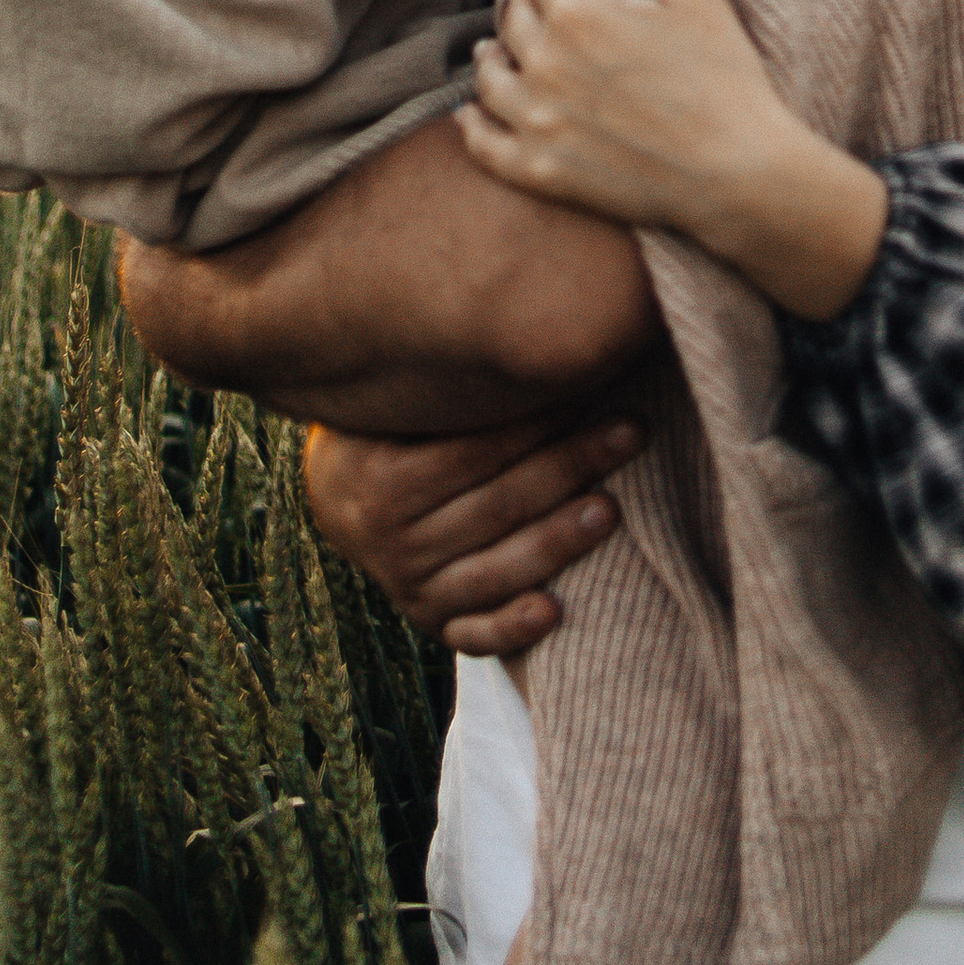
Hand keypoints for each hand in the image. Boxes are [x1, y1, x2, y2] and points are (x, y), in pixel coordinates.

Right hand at [301, 405, 644, 654]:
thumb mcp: (393, 404)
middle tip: (630, 431)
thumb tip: (527, 329)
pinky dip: (511, 628)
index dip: (538, 418)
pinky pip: (473, 635)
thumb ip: (446, 384)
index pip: (473, 450)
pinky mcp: (431, 623)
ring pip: (494, 570)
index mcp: (380, 479)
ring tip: (609, 509)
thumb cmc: (386, 429)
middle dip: (569, 466)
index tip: (593, 384)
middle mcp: (390, 540)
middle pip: (496, 505)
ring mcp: (410, 587)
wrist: (332, 496)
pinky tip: (553, 611)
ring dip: (556, 542)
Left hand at [461, 0, 890, 320]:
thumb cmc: (724, 74)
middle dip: (530, 1)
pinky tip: (469, 112)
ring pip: (489, 73)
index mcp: (577, 12)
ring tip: (499, 48)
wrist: (739, 172)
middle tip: (548, 4)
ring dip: (495, 52)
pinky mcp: (539, 173)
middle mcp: (544, 63)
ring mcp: (536, 122)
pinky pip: (483, 144)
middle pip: (514, 14)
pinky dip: (472, 123)